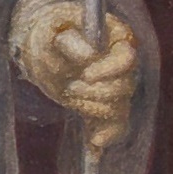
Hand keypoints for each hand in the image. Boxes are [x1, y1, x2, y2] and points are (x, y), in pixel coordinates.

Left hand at [17, 0, 139, 152]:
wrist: (46, 49)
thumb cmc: (51, 32)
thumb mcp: (51, 29)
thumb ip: (68, 39)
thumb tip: (88, 55)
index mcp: (116, 38)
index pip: (126, 57)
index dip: (109, 69)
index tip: (86, 74)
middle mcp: (122, 64)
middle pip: (124, 87)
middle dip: (95, 92)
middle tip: (70, 87)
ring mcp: (116, 86)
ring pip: (119, 108)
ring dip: (93, 108)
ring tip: (70, 95)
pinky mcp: (106, 106)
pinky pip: (117, 126)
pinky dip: (107, 136)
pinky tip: (94, 143)